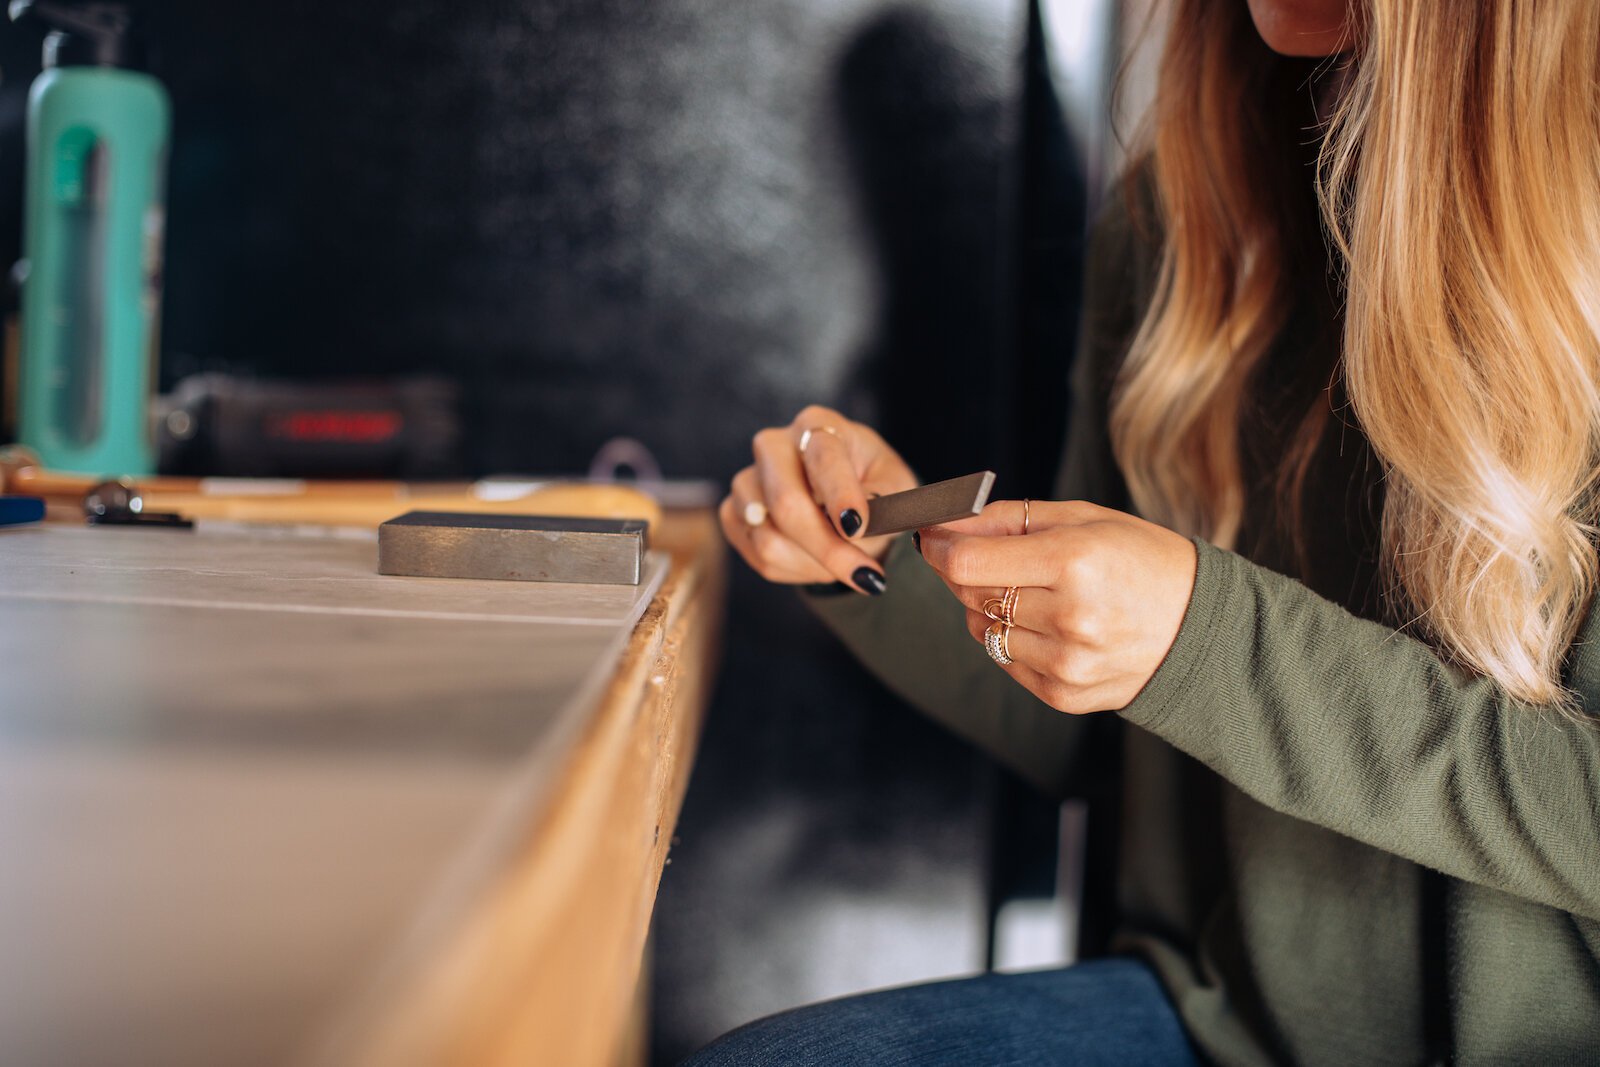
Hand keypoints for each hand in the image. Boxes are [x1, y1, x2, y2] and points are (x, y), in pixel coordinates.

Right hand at [719, 405, 917, 593]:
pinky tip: (816, 559)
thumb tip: (852, 523)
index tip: (857, 527)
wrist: (844, 502)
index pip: (823, 458)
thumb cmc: (873, 487)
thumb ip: (882, 501)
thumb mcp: (895, 487)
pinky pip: (759, 557)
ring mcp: (747, 481)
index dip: (839, 495)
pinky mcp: (732, 514)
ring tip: (844, 562)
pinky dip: (796, 570)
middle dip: (827, 548)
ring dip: (816, 565)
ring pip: (770, 539)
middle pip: (786, 502)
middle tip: (866, 576)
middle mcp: (774, 445)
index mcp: (818, 425)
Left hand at [918, 500, 1197, 712]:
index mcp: (1075, 562)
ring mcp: (1066, 663)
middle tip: (985, 556)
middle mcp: (1069, 617)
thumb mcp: (1082, 519)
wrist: (1201, 627)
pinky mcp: (1063, 695)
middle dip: (965, 571)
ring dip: (990, 606)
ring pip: (983, 629)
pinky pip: (1005, 660)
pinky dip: (1011, 638)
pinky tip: (1047, 624)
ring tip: (1033, 592)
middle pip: (971, 593)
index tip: (934, 537)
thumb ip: (1006, 519)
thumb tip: (943, 521)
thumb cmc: (1141, 560)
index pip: (967, 562)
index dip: (939, 547)